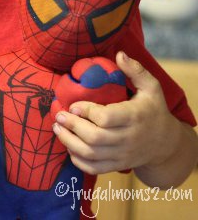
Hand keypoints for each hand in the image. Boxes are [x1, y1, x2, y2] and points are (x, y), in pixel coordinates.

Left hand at [52, 51, 177, 174]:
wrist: (165, 143)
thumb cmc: (153, 110)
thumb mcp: (151, 87)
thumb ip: (136, 70)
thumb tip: (119, 54)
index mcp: (134, 117)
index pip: (105, 118)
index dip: (85, 111)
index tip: (72, 105)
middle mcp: (128, 139)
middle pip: (94, 138)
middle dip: (71, 126)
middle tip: (58, 116)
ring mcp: (122, 155)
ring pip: (91, 154)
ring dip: (69, 142)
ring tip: (57, 129)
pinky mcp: (117, 165)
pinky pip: (94, 168)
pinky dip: (78, 160)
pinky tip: (69, 147)